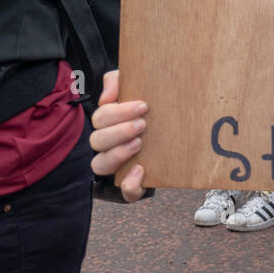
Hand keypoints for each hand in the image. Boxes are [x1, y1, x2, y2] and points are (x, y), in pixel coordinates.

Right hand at [89, 70, 147, 202]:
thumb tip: (106, 97)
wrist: (176, 129)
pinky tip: (141, 170)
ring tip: (139, 143)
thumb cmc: (150, 108)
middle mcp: (108, 145)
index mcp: (108, 123)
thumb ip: (116, 80)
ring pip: (100, 165)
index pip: (100, 118)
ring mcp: (117, 165)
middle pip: (97, 140)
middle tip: (143, 124)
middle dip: (119, 131)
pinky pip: (124, 192)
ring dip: (118, 154)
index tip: (143, 106)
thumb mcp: (135, 85)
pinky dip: (130, 184)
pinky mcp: (132, 182)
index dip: (118, 112)